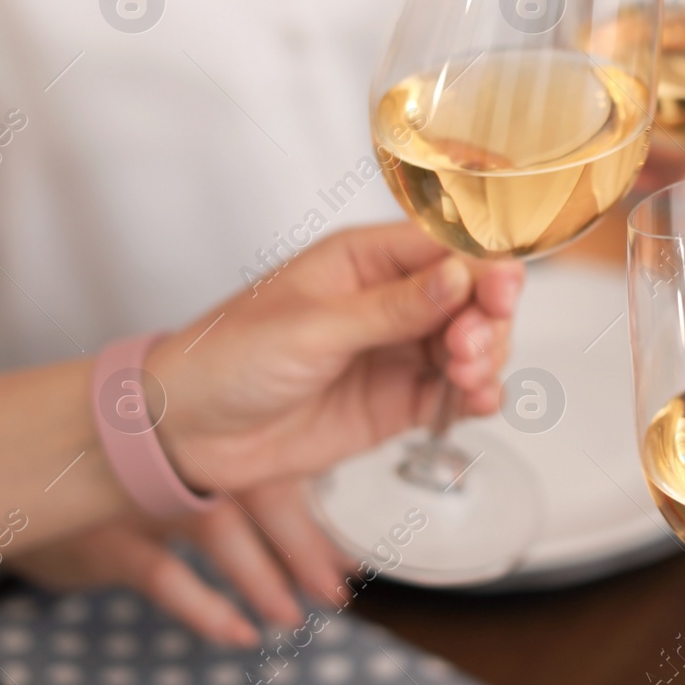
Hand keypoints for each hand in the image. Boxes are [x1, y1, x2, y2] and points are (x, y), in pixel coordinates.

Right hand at [9, 478, 350, 646]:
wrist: (28, 480)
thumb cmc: (123, 475)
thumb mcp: (182, 466)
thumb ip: (244, 479)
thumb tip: (323, 520)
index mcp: (209, 438)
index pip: (281, 469)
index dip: (320, 515)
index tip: (354, 557)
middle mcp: (181, 457)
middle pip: (259, 497)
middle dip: (304, 549)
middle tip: (338, 590)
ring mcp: (142, 494)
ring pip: (217, 530)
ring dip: (261, 579)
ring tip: (292, 618)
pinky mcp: (107, 537)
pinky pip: (164, 576)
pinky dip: (206, 607)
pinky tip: (239, 633)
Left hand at [149, 222, 521, 493]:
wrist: (185, 434)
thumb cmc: (227, 358)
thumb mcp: (312, 327)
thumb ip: (392, 307)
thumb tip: (460, 276)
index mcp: (367, 261)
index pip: (449, 250)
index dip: (484, 268)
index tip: (500, 293)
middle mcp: (393, 301)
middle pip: (474, 298)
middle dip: (488, 320)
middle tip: (469, 349)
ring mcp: (398, 353)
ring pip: (475, 345)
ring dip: (487, 359)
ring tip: (468, 380)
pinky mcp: (398, 402)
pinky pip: (456, 393)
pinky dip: (478, 396)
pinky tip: (480, 403)